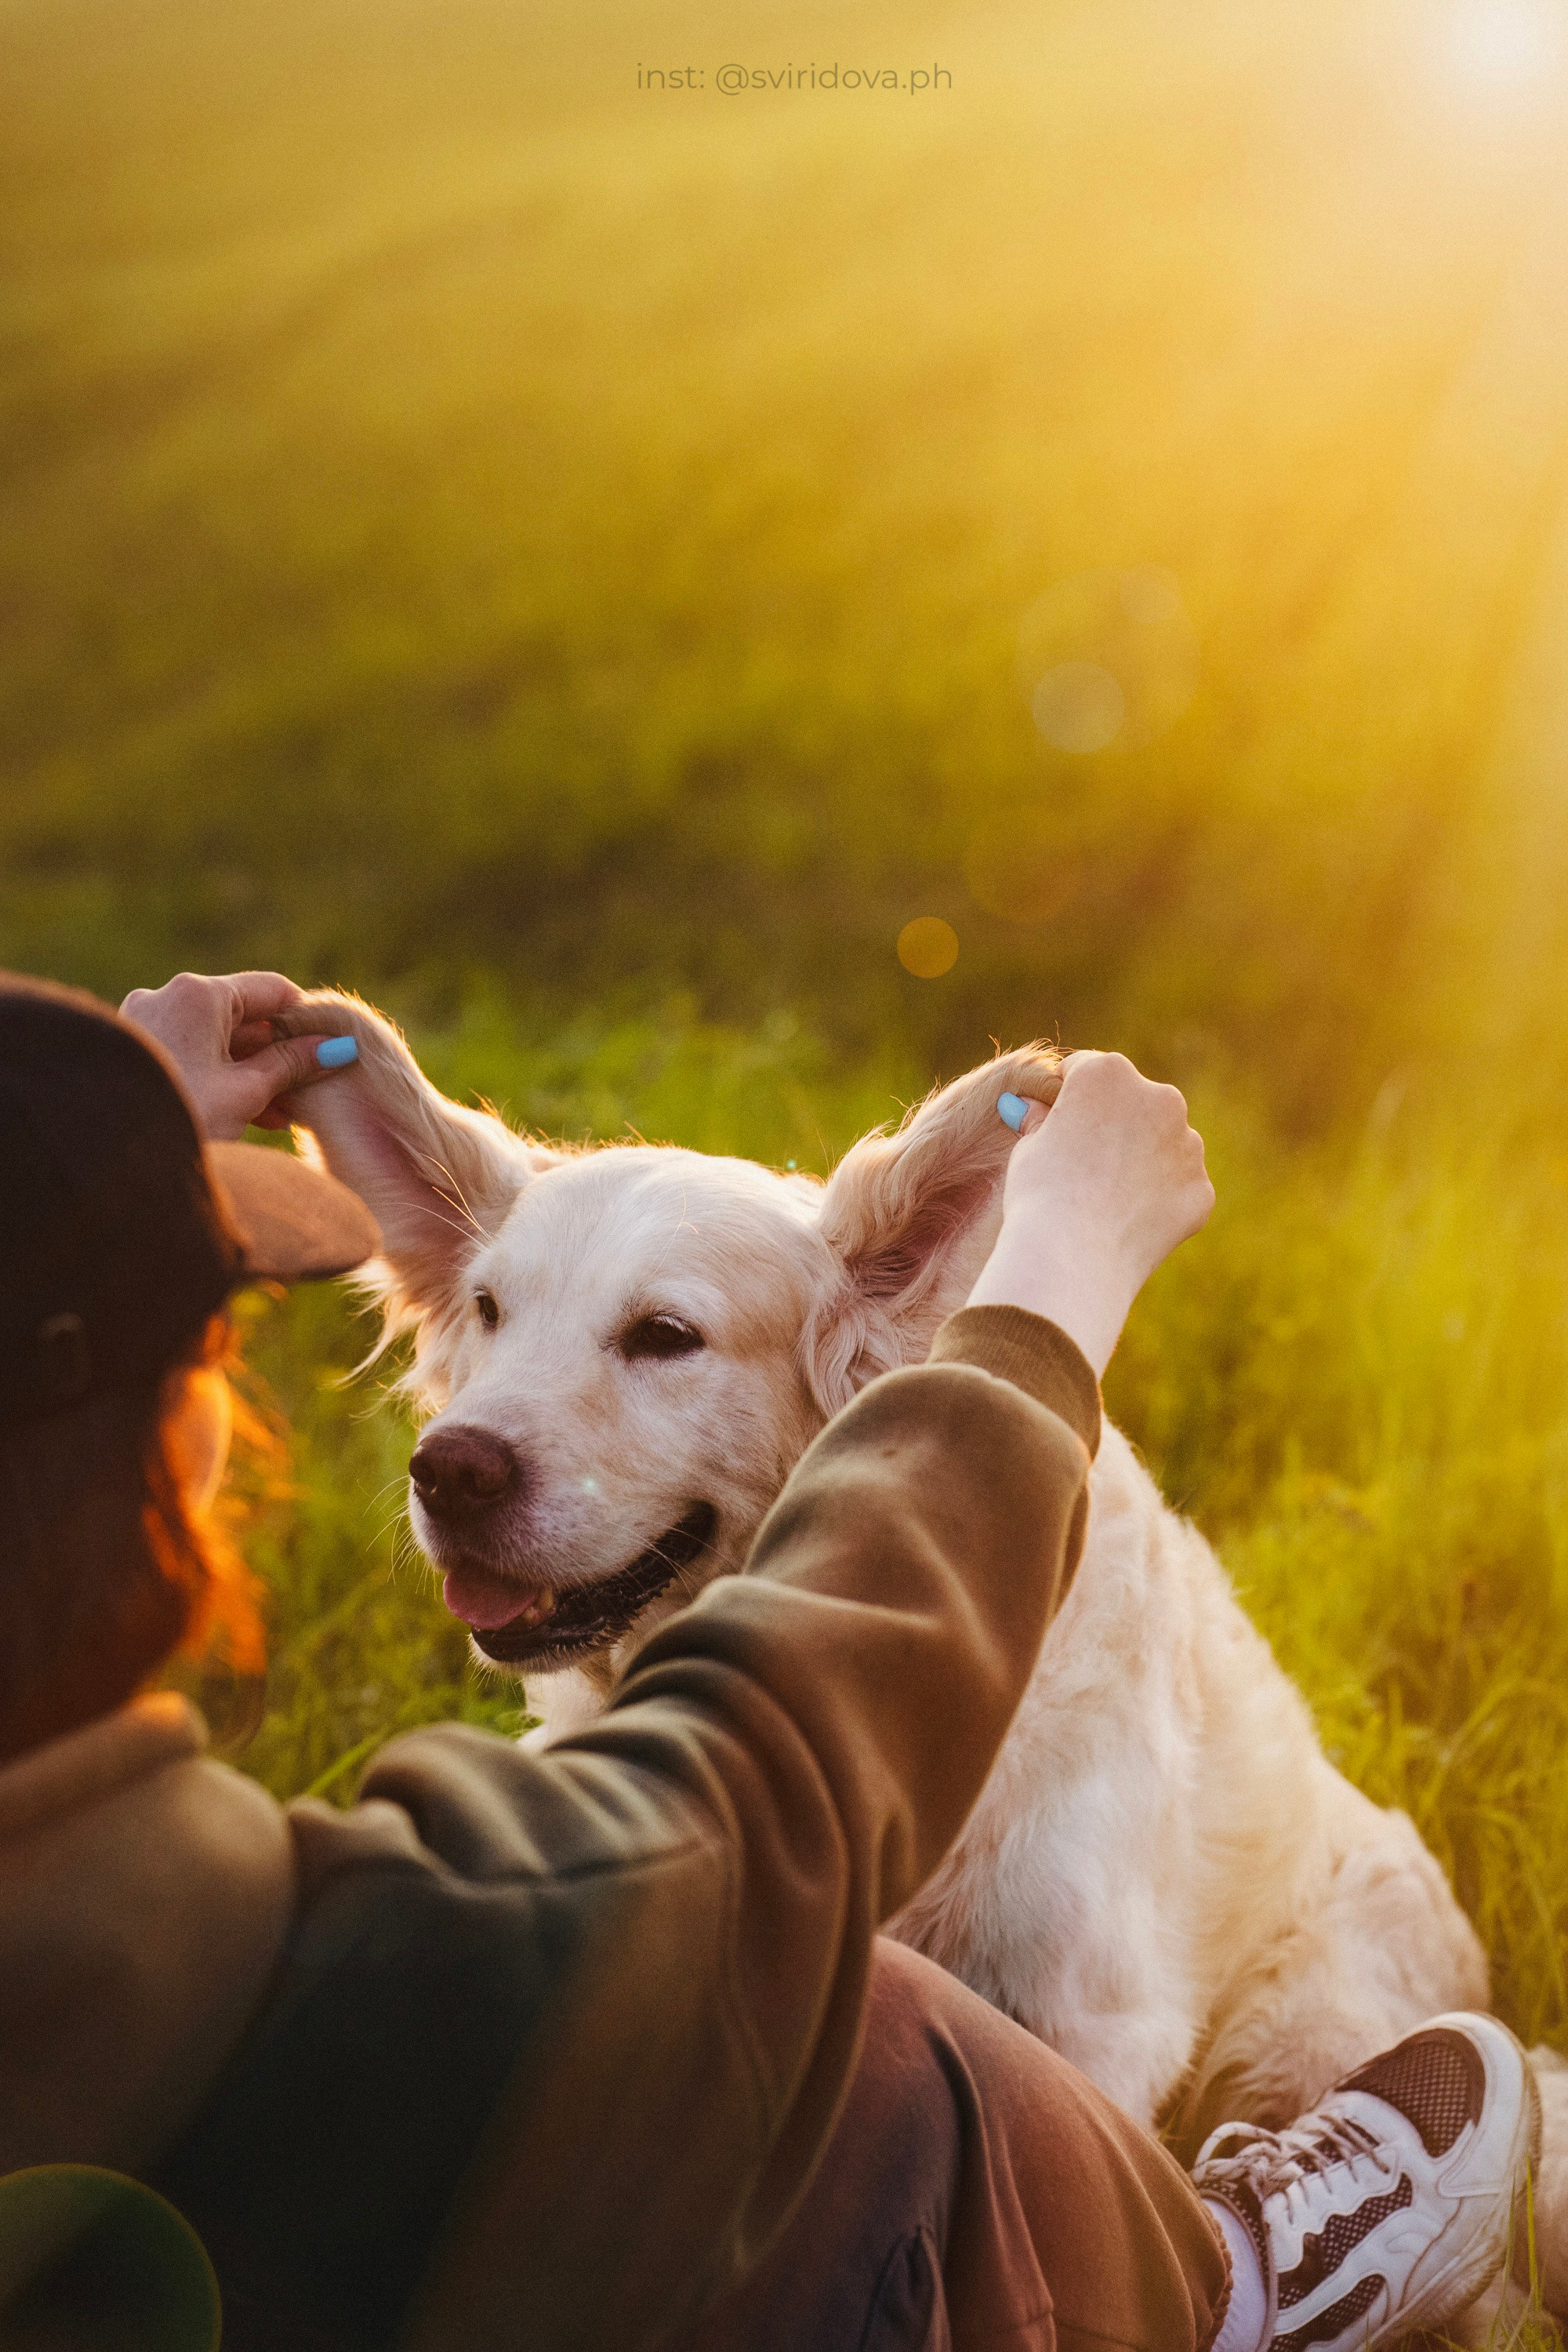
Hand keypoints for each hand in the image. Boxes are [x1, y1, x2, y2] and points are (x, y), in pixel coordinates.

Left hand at [120, 971, 357, 1140]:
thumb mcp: (248, 1092)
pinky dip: (224, 1077)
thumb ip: (293, 1064)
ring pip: (219, 1040)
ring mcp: (147, 1023)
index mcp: (198, 993)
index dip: (306, 1022)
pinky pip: (194, 1055)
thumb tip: (336, 1048)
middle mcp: (167, 997)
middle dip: (280, 1054)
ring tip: (286, 1114)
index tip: (330, 1053)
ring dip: (255, 1072)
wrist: (109, 1160)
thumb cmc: (185, 1117)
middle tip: (312, 1091)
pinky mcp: (139, 1051)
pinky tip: (252, 1115)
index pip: (272, 990)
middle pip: (244, 1016)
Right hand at [967, 1051, 1213, 1375]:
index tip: (1056, 1121)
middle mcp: (1159, 1097)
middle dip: (1115, 1123)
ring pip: (1163, 1142)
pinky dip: (1158, 1198)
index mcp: (1108, 1073)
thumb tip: (1034, 1109)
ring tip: (1107, 1197)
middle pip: (1134, 1102)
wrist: (1073, 1257)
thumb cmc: (1040, 1194)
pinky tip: (1129, 1221)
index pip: (1085, 1070)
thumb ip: (1041, 1119)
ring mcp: (1187, 1143)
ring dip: (1143, 1158)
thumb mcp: (1027, 1146)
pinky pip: (1177, 1185)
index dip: (1067, 1097)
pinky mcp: (1200, 1187)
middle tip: (1086, 1162)